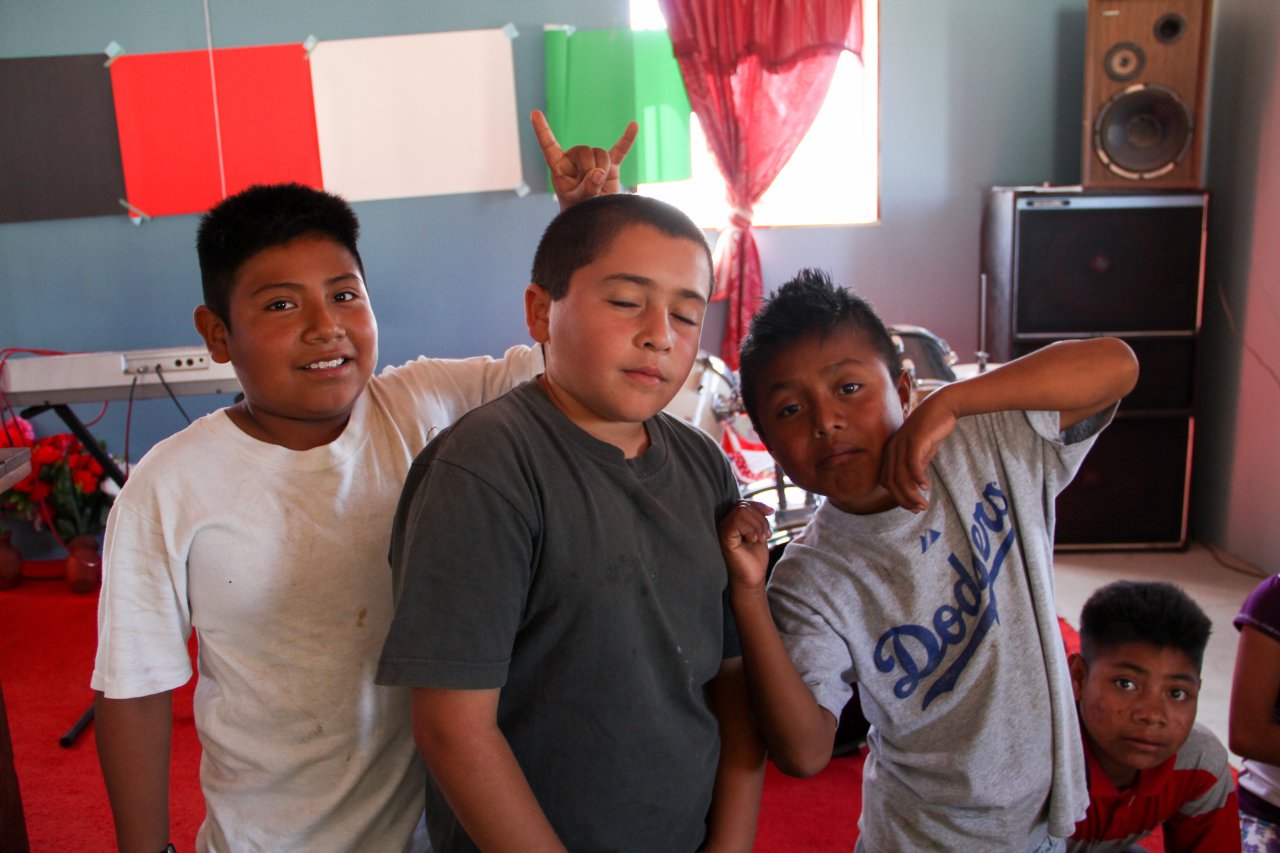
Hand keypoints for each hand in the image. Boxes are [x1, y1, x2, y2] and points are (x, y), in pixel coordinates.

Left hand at [531, 109, 638, 209]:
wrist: (596, 219)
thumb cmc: (580, 212)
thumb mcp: (577, 202)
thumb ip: (586, 188)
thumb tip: (599, 172)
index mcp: (560, 166)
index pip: (549, 145)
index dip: (542, 129)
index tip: (534, 113)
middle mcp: (575, 159)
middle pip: (584, 150)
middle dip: (589, 169)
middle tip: (590, 187)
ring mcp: (593, 161)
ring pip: (601, 154)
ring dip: (603, 170)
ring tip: (600, 186)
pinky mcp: (610, 165)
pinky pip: (620, 149)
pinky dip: (627, 139)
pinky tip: (634, 126)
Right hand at [718, 500, 773, 591]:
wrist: (752, 579)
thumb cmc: (754, 559)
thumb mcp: (759, 533)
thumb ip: (759, 519)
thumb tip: (769, 508)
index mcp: (730, 523)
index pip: (742, 503)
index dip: (758, 506)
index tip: (770, 514)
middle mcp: (723, 525)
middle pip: (742, 506)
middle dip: (760, 519)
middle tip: (765, 535)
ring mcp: (722, 530)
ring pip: (741, 511)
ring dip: (757, 525)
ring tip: (759, 539)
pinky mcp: (724, 537)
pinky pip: (738, 521)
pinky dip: (751, 529)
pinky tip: (752, 541)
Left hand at [879, 394, 955, 512]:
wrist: (942, 406)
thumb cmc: (931, 430)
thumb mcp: (921, 453)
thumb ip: (915, 469)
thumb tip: (915, 488)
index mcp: (890, 452)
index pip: (887, 482)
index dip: (898, 497)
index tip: (913, 507)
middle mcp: (892, 449)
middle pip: (891, 482)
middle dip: (904, 499)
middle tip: (919, 509)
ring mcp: (901, 444)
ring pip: (900, 476)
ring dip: (912, 493)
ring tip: (923, 504)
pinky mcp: (914, 440)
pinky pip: (912, 464)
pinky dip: (917, 478)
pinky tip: (926, 486)